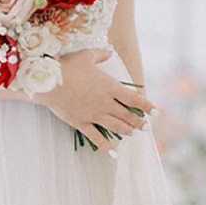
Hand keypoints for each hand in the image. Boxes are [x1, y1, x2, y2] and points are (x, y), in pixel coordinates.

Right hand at [33, 47, 157, 153]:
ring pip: (116, 127)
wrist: (49, 81)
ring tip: (132, 134)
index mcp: (110, 87)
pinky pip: (97, 138)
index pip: (134, 99)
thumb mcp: (86, 56)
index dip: (147, 106)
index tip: (157, 112)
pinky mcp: (82, 123)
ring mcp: (94, 115)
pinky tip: (114, 154)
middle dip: (139, 122)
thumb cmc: (68, 66)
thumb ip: (101, 54)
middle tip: (146, 127)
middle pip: (127, 115)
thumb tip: (110, 50)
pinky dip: (106, 146)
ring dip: (126, 131)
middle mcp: (106, 103)